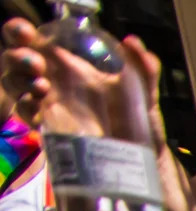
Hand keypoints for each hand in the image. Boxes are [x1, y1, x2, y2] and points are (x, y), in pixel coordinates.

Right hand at [0, 21, 161, 140]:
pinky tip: (39, 110)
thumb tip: (131, 42)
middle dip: (18, 57)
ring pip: (15, 83)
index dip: (21, 32)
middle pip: (17, 58)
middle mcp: (54, 78)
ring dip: (20, 80)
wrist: (143, 157)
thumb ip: (143, 65)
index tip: (27, 34)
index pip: (34, 38)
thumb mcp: (145, 89)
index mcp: (70, 62)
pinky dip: (27, 108)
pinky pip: (25, 113)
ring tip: (42, 86)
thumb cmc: (138, 118)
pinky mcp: (48, 126)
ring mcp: (48, 102)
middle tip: (37, 64)